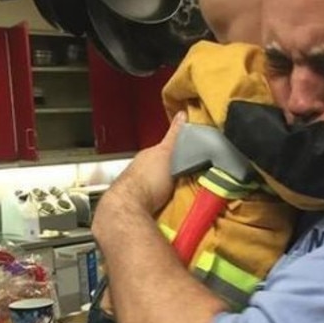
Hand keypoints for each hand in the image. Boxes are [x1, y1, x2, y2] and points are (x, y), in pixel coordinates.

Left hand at [93, 112, 185, 230]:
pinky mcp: (140, 208)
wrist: (131, 208)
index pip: (163, 150)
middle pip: (160, 169)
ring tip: (185, 194)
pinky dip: (164, 203)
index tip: (188, 157)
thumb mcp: (167, 152)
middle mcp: (139, 172)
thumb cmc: (147, 179)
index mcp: (146, 157)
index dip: (176, 153)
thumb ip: (175, 134)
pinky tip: (174, 207)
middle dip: (174, 173)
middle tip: (192, 178)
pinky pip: (156, 203)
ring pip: (157, 187)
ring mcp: (137, 190)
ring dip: (168, 190)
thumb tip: (182, 114)